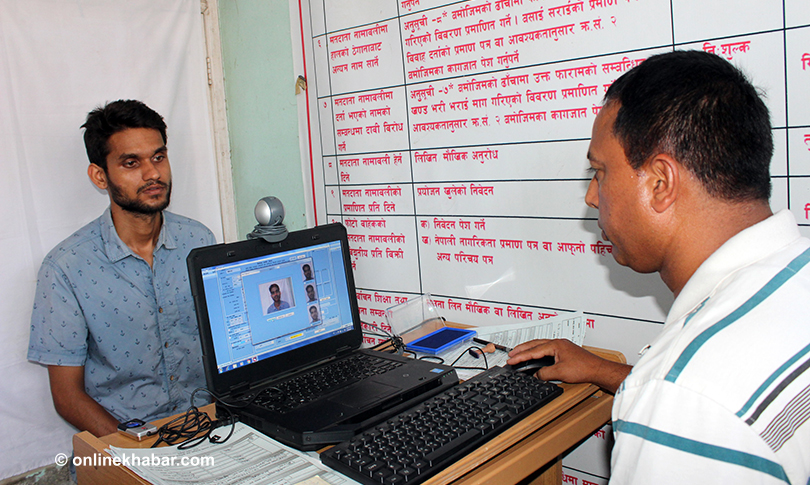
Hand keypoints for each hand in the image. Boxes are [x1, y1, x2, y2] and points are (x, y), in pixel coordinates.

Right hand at [507, 339, 630, 392]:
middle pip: (535, 344)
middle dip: (522, 349)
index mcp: (555, 344)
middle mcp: (558, 343)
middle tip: (511, 354)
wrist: (598, 370)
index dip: (521, 356)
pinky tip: (535, 356)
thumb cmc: (584, 368)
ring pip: (540, 345)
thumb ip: (545, 373)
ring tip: (519, 354)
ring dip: (529, 350)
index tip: (511, 360)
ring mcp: (561, 346)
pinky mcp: (564, 351)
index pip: (534, 350)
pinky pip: (546, 349)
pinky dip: (537, 352)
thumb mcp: (560, 373)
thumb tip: (536, 375)